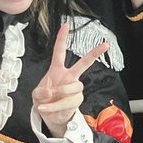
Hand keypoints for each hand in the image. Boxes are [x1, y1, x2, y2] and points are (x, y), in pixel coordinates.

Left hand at [32, 23, 110, 137]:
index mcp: (57, 70)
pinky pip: (68, 101)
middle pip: (83, 63)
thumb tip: (50, 91)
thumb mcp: (36, 95)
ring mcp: (74, 88)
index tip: (66, 25)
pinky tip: (48, 108)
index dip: (62, 38)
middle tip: (105, 45)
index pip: (59, 51)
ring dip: (62, 93)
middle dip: (94, 53)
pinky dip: (56, 106)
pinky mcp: (77, 100)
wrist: (50, 117)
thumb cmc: (44, 101)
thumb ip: (41, 91)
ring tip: (51, 98)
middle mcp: (69, 76)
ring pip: (75, 87)